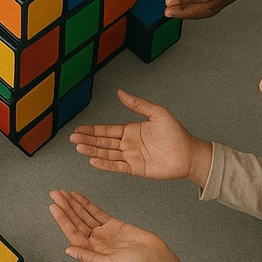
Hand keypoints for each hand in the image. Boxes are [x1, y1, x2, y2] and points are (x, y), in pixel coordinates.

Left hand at [49, 190, 185, 261]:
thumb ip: (89, 257)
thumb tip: (69, 251)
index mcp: (93, 252)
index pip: (73, 233)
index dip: (62, 220)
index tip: (54, 207)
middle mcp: (96, 242)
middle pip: (77, 221)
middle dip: (65, 207)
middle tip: (55, 194)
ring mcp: (105, 233)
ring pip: (85, 215)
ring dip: (74, 204)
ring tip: (63, 193)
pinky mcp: (115, 225)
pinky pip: (98, 212)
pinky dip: (88, 204)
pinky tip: (80, 198)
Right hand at [71, 89, 212, 186]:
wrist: (189, 153)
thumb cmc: (176, 133)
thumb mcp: (157, 112)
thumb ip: (137, 104)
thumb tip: (120, 92)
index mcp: (131, 130)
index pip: (107, 130)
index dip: (92, 129)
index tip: (79, 128)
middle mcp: (128, 144)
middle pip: (103, 142)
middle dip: (88, 139)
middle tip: (72, 138)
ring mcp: (131, 157)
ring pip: (107, 154)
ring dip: (92, 150)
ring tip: (79, 148)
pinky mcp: (136, 169)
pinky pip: (117, 166)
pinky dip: (105, 164)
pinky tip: (93, 160)